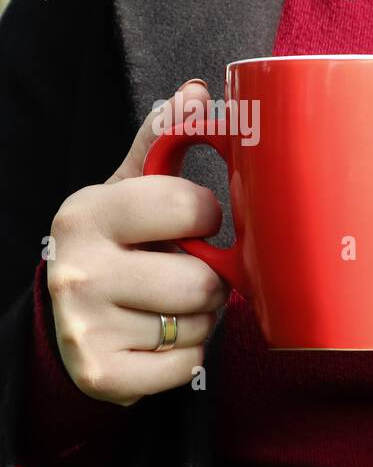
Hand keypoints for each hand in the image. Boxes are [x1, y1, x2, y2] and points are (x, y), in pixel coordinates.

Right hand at [46, 79, 228, 405]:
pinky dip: (186, 359)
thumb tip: (196, 92)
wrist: (69, 324)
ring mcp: (85, 326)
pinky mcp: (102, 374)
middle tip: (182, 276)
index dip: (207, 217)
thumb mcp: (130, 191)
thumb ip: (162, 142)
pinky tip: (157, 342)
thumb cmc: (118, 247)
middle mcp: (77, 268)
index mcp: (88, 212)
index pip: (192, 206)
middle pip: (202, 280)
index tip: (191, 223)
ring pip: (198, 325)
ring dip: (198, 321)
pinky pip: (188, 367)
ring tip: (168, 308)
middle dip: (208, 281)